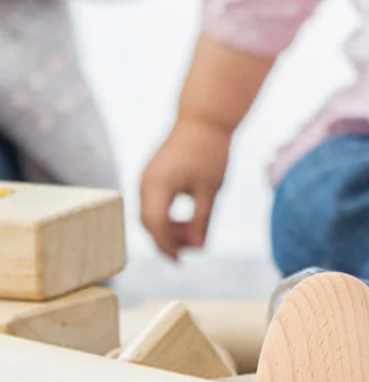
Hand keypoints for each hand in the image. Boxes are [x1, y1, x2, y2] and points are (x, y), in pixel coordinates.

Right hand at [140, 119, 230, 259]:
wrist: (204, 120)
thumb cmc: (209, 152)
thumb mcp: (210, 190)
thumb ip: (202, 219)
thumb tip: (198, 247)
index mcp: (157, 186)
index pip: (156, 226)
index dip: (166, 246)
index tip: (180, 261)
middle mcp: (145, 183)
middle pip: (148, 223)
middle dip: (167, 240)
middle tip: (190, 251)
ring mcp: (146, 178)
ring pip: (149, 214)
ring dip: (167, 229)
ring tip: (193, 234)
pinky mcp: (152, 175)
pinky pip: (153, 204)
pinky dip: (165, 216)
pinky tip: (185, 221)